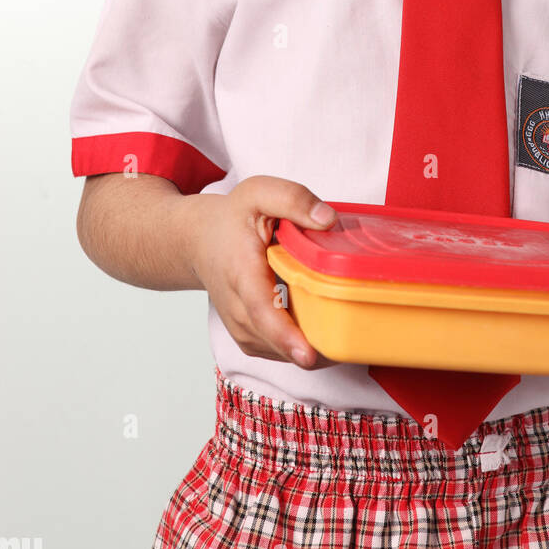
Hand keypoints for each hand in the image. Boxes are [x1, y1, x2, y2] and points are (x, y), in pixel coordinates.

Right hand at [188, 175, 339, 369]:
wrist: (200, 240)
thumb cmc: (232, 218)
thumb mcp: (259, 194)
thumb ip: (293, 200)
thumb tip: (328, 220)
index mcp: (241, 270)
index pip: (260, 309)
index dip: (284, 334)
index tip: (308, 354)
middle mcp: (236, 306)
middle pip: (273, 338)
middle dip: (311, 350)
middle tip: (348, 355)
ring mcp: (240, 326)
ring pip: (277, 351)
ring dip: (309, 352)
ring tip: (343, 344)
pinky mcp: (248, 335)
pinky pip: (276, 352)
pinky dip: (301, 349)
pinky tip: (326, 340)